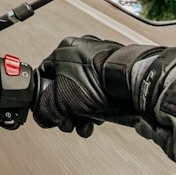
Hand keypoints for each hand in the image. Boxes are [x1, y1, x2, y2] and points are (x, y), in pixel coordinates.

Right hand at [33, 36, 158, 136]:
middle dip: (67, 110)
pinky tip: (102, 117)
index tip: (50, 111)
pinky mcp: (119, 69)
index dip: (44, 96)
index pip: (45, 74)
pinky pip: (103, 90)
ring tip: (87, 125)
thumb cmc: (96, 82)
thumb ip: (44, 110)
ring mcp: (103, 59)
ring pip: (85, 90)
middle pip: (66, 85)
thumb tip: (42, 117)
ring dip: (84, 112)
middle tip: (70, 123)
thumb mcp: (59, 100)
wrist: (133, 82)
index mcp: (64, 49)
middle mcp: (83, 50)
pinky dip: (100, 105)